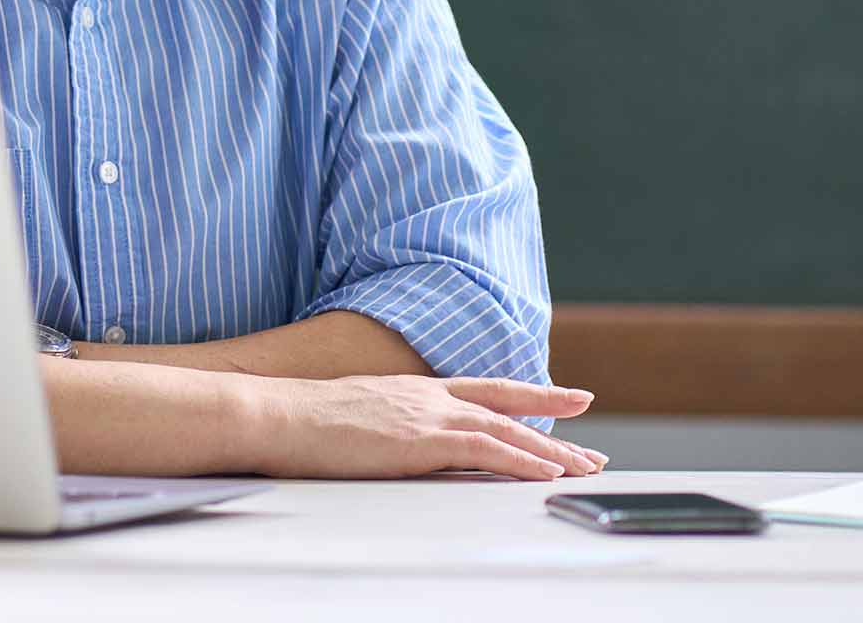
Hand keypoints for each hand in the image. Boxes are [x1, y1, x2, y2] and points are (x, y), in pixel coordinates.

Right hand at [235, 374, 607, 480]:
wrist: (270, 414)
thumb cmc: (294, 423)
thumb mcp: (350, 418)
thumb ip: (383, 427)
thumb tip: (390, 446)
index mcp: (410, 390)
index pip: (484, 389)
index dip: (530, 393)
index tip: (568, 398)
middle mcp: (426, 396)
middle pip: (506, 409)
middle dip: (554, 429)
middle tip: (591, 451)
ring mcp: (425, 415)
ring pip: (506, 431)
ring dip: (550, 452)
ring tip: (585, 469)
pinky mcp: (421, 439)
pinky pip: (487, 449)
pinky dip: (522, 460)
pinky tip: (547, 473)